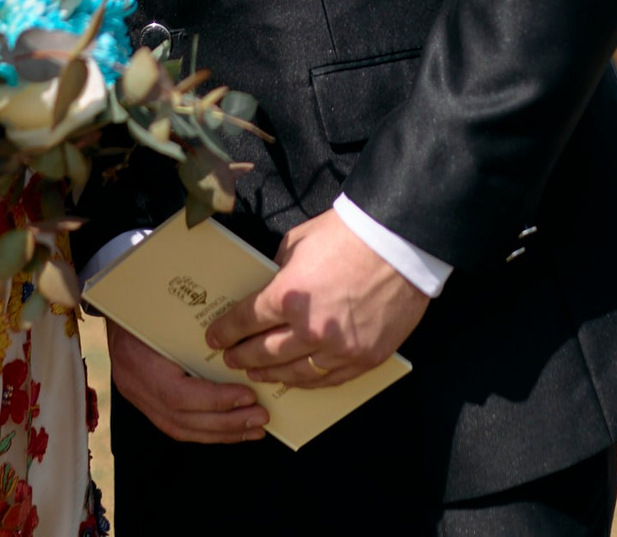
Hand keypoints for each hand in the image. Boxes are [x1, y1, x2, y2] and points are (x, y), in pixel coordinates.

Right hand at [104, 319, 267, 443]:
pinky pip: (178, 427)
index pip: (177, 394)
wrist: (115, 306)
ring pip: (181, 429)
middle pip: (182, 419)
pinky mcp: (146, 404)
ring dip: (222, 432)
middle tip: (260, 417)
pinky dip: (209, 430)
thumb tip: (240, 333)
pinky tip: (233, 428)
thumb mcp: (166, 305)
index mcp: (137, 358)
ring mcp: (138, 397)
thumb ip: (196, 322)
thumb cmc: (145, 302)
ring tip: (254, 428)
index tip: (247, 396)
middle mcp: (135, 384)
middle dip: (226, 423)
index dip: (215, 400)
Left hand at [204, 209, 428, 390]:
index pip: (246, 321)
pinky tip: (295, 378)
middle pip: (264, 352)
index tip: (215, 337)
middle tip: (230, 358)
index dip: (226, 331)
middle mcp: (310, 329)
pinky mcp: (365, 358)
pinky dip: (308, 381)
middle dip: (242, 355)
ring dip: (271, 374)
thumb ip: (280, 268)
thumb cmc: (349, 234)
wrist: (401, 243)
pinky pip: (329, 380)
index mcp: (288, 295)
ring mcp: (339, 348)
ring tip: (256, 373)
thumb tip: (272, 285)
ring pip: (295, 373)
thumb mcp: (299, 242)